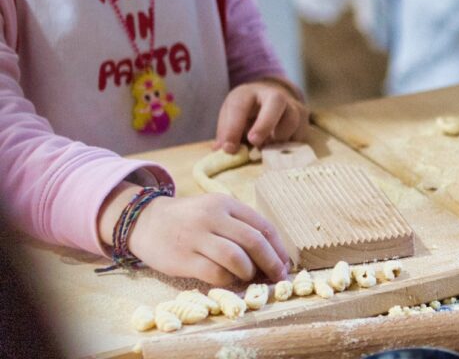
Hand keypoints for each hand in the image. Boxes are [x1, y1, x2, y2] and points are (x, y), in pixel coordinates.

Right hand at [99, 185, 289, 284]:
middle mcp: (212, 217)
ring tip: (250, 278)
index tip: (285, 263)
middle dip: (271, 262)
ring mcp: (196, 237)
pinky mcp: (183, 258)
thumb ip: (240, 226)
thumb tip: (271, 255)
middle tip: (277, 277)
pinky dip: (229, 281)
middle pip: (253, 241)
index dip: (278, 248)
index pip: (262, 226)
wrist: (145, 221)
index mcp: (225, 203)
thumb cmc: (189, 219)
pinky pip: (215, 273)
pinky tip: (231, 282)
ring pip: (236, 258)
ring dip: (249, 272)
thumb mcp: (215, 210)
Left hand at [215, 79, 308, 152]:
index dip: (234, 128)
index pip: (240, 105)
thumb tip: (224, 150)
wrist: (271, 100)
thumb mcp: (231, 116)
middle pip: (276, 102)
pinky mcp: (304, 120)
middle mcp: (273, 95)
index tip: (228, 148)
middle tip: (254, 142)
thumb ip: (226, 132)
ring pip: (292, 120)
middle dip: (265, 124)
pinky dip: (288, 147)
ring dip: (278, 139)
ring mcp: (292, 106)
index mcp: (249, 93)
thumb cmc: (247, 112)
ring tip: (266, 148)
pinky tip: (277, 151)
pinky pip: (300, 136)